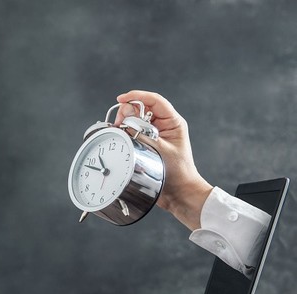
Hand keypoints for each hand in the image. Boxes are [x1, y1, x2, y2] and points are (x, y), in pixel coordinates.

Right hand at [114, 90, 212, 229]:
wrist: (180, 193)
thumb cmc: (178, 173)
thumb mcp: (160, 150)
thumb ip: (142, 134)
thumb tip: (125, 121)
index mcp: (172, 122)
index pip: (154, 100)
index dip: (137, 96)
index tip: (121, 99)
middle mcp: (164, 126)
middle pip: (141, 108)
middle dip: (127, 112)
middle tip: (118, 123)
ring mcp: (155, 135)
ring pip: (135, 121)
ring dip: (125, 124)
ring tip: (119, 133)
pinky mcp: (147, 144)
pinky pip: (133, 133)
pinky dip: (125, 133)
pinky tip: (120, 138)